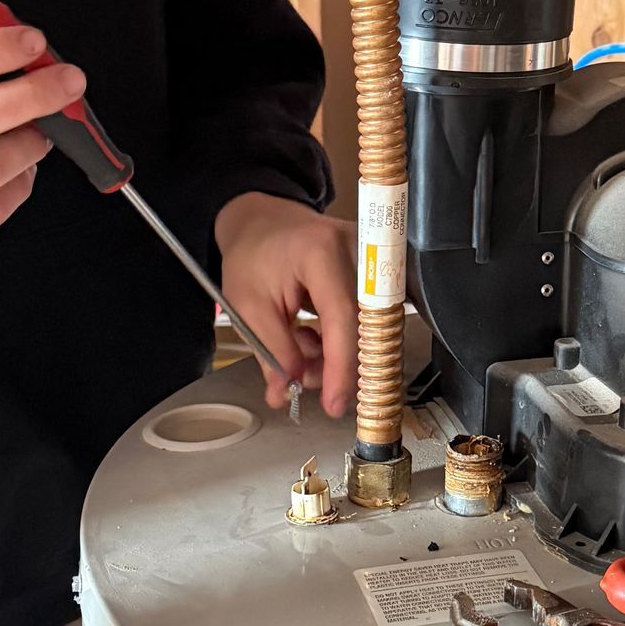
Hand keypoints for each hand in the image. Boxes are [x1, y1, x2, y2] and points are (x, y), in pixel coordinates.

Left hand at [213, 192, 355, 418]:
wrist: (264, 222)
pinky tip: (313, 333)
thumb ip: (272, 352)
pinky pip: (368, 320)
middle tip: (302, 377)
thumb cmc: (252, 254)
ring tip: (298, 345)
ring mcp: (372, 258)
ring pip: (369, 329)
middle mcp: (358, 249)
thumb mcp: (248, 306)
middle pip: (363, 327)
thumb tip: (288, 392)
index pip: (342, 318)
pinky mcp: (376, 272)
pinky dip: (341, 340)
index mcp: (320, 252)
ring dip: (334, 353)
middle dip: (334, 365)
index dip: (341, 367)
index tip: (334, 403)